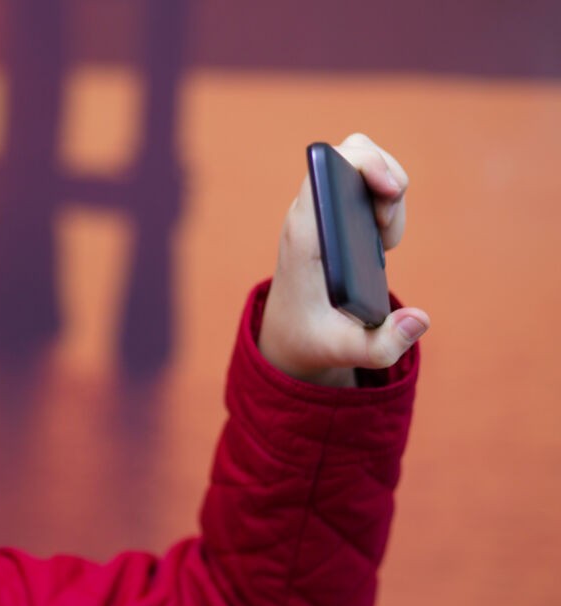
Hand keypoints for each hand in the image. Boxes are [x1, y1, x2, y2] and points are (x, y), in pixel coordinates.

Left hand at [259, 133, 430, 387]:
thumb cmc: (311, 338)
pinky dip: (386, 201)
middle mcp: (309, 213)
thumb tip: (419, 319)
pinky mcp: (335, 216)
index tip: (389, 192)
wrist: (288, 334)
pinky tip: (381, 239)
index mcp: (304, 233)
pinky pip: (365, 183)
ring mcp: (322, 211)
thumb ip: (382, 345)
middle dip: (387, 175)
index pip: (326, 167)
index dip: (364, 163)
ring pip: (362, 163)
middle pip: (351, 152)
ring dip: (390, 191)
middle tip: (386, 227)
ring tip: (384, 238)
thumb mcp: (344, 351)